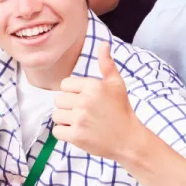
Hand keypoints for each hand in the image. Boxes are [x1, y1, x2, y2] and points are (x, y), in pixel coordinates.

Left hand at [52, 43, 140, 161]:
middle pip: (59, 100)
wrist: (130, 141)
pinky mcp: (77, 137)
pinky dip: (64, 133)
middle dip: (68, 106)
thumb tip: (104, 44)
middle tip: (83, 113)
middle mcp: (84, 101)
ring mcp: (80, 120)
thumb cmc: (122, 110)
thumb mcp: (116, 84)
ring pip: (56, 115)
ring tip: (80, 123)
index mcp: (92, 86)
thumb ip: (106, 64)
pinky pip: (57, 131)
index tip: (83, 99)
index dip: (72, 92)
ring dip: (65, 120)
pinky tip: (77, 133)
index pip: (65, 84)